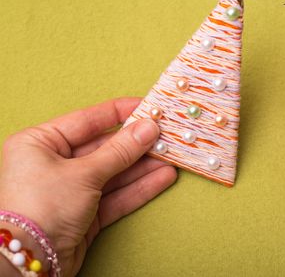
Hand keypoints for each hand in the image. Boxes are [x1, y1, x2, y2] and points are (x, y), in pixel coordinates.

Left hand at [0, 98, 176, 275]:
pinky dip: (138, 188)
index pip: (88, 120)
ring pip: (114, 173)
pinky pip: (115, 195)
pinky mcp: (84, 214)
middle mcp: (53, 164)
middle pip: (104, 148)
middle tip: (165, 135)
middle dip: (136, 144)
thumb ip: (120, 150)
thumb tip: (149, 128)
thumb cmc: (42, 208)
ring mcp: (70, 190)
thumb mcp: (84, 173)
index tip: (148, 107)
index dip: (120, 113)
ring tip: (171, 157)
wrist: (28, 263)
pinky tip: (163, 178)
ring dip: (143, 167)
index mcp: (41, 143)